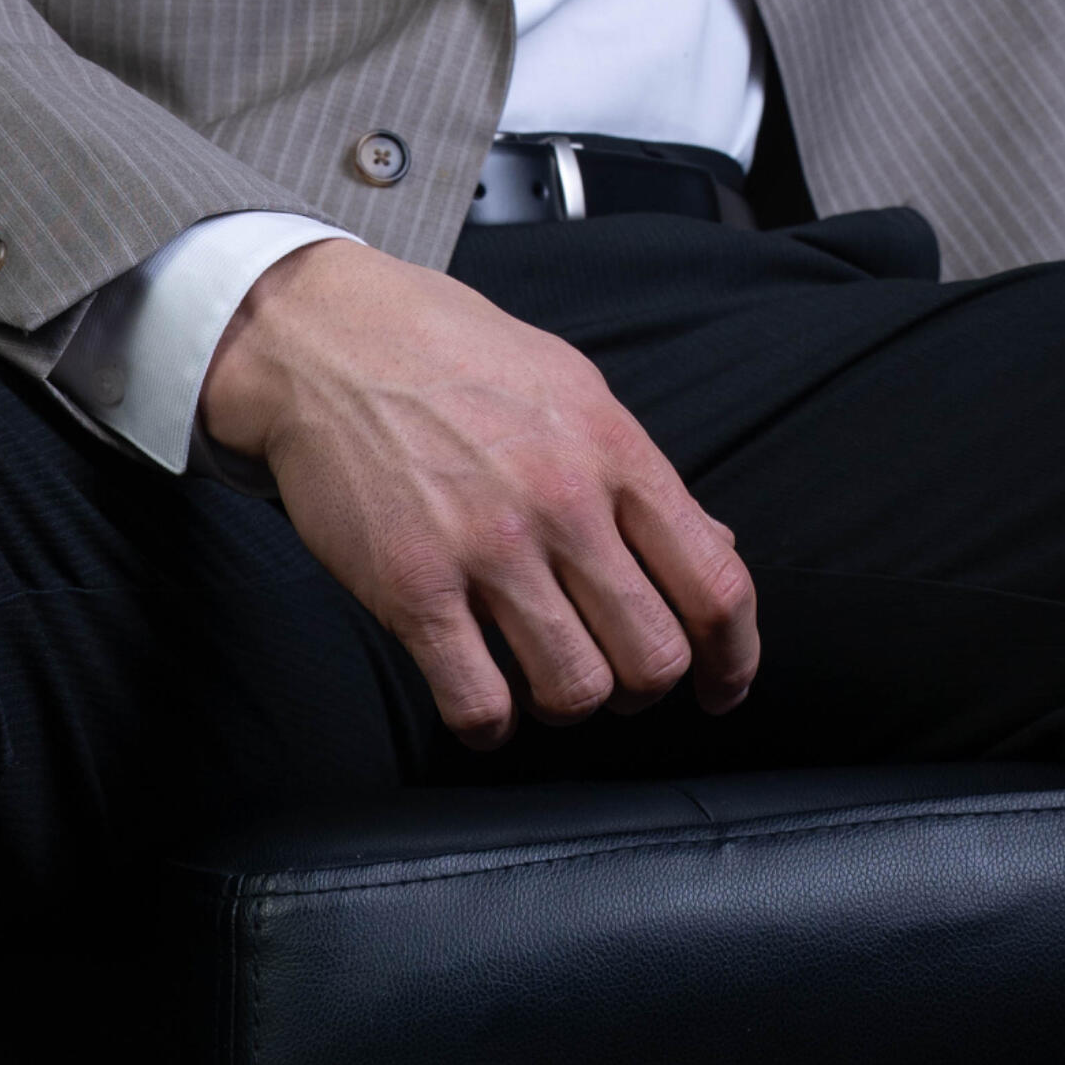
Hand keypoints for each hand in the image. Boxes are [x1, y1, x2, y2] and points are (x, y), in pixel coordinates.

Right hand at [198, 240, 758, 748]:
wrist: (331, 338)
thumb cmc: (456, 357)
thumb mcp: (574, 389)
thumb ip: (640, 474)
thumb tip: (716, 546)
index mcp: (615, 450)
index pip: (716, 583)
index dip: (733, 657)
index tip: (720, 686)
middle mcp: (563, 502)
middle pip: (654, 656)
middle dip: (646, 689)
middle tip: (620, 681)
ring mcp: (487, 548)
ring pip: (576, 691)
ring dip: (568, 705)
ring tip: (546, 683)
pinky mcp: (411, 587)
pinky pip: (478, 702)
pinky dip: (491, 726)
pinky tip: (484, 703)